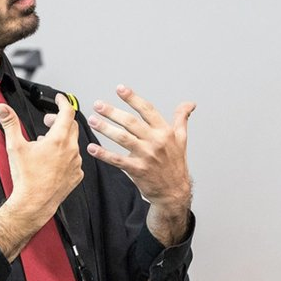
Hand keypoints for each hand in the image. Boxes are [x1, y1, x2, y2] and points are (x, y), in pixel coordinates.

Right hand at [0, 94, 82, 259]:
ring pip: (73, 143)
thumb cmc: (26, 177)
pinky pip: (74, 159)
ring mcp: (76, 164)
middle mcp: (71, 150)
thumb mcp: (15, 146)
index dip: (63, 102)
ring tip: (46, 143)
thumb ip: (10, 123)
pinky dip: (66, 155)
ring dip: (62, 138)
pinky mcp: (76, 176)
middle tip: (47, 121)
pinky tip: (53, 160)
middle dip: (59, 120)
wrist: (33, 204)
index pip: (68, 112)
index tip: (59, 99)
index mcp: (58, 140)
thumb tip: (2, 108)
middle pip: (71, 126)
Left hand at [85, 85, 193, 228]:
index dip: (133, 98)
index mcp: (164, 132)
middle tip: (98, 104)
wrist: (174, 191)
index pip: (147, 110)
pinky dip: (103, 154)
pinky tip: (92, 148)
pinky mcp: (137, 169)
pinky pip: (117, 160)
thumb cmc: (176, 164)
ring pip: (122, 138)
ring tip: (92, 120)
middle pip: (131, 122)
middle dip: (112, 112)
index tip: (120, 88)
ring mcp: (146, 156)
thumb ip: (182, 119)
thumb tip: (189, 104)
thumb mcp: (181, 139)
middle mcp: (155, 142)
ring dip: (105, 128)